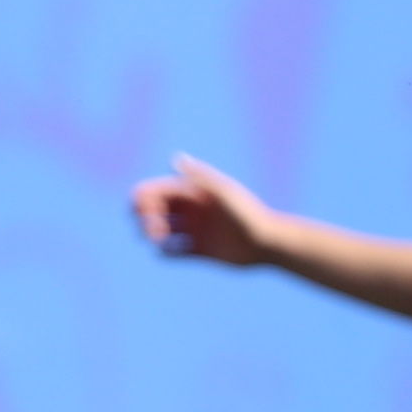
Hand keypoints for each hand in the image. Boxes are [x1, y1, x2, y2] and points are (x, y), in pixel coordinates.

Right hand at [131, 155, 282, 266]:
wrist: (268, 243)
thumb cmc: (248, 213)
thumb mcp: (222, 192)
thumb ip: (199, 176)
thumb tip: (175, 158)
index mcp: (193, 192)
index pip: (156, 190)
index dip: (143, 199)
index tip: (144, 210)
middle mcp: (190, 210)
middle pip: (153, 210)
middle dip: (145, 218)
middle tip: (155, 231)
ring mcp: (194, 230)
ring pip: (159, 231)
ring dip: (151, 235)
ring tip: (159, 240)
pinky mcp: (199, 251)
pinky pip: (172, 253)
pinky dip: (164, 253)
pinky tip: (172, 251)